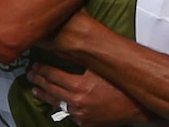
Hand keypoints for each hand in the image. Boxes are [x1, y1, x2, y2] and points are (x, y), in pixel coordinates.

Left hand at [28, 64, 150, 125]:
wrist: (137, 105)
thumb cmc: (122, 85)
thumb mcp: (100, 68)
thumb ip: (82, 61)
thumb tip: (67, 50)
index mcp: (79, 87)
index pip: (52, 76)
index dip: (41, 70)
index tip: (35, 65)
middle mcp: (77, 103)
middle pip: (51, 90)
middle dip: (39, 81)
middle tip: (31, 75)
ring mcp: (81, 115)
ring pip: (56, 104)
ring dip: (46, 95)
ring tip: (36, 90)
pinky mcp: (86, 122)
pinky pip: (69, 113)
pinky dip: (62, 105)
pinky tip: (57, 101)